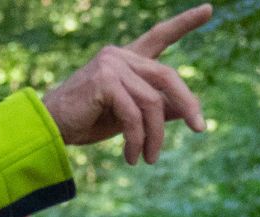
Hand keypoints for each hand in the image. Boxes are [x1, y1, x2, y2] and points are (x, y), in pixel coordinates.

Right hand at [42, 4, 211, 164]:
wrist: (50, 128)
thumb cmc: (87, 122)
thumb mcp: (129, 116)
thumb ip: (157, 108)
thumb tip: (189, 109)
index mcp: (126, 59)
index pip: (160, 35)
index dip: (185, 23)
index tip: (209, 10)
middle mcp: (119, 55)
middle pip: (168, 76)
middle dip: (188, 104)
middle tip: (201, 129)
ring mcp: (111, 65)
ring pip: (153, 102)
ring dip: (155, 136)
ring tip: (149, 159)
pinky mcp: (104, 81)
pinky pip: (134, 114)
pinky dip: (137, 140)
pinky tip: (132, 157)